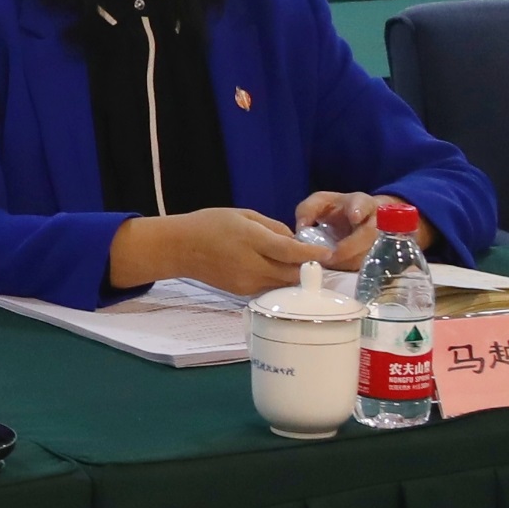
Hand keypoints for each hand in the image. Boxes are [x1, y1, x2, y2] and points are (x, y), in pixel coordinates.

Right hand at [109, 206, 331, 298]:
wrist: (180, 248)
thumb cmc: (211, 224)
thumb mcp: (244, 215)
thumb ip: (273, 228)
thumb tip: (295, 241)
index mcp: (251, 240)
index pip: (289, 251)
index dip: (311, 254)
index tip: (328, 253)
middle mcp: (251, 265)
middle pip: (290, 273)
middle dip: (306, 267)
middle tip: (318, 260)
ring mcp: (246, 283)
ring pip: (281, 283)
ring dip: (293, 276)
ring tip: (301, 265)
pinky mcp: (242, 292)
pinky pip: (268, 287)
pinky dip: (277, 279)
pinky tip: (278, 270)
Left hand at [293, 191, 386, 271]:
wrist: (356, 220)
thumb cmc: (336, 210)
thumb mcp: (320, 203)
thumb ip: (307, 210)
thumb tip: (301, 229)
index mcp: (361, 203)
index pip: (363, 203)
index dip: (360, 209)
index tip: (354, 216)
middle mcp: (375, 221)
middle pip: (368, 234)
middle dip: (350, 246)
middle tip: (331, 255)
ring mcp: (378, 240)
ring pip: (366, 253)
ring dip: (346, 260)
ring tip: (327, 261)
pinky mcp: (374, 257)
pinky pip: (362, 265)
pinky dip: (346, 267)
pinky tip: (332, 265)